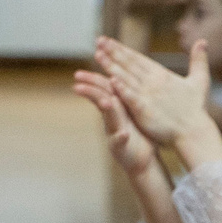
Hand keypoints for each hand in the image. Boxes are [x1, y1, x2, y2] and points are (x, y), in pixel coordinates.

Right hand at [73, 69, 160, 187]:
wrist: (143, 160)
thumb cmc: (137, 133)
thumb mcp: (129, 110)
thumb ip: (121, 95)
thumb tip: (116, 74)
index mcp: (116, 107)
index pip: (104, 88)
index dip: (95, 76)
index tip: (90, 62)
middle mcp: (112, 118)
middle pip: (100, 100)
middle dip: (90, 91)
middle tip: (78, 81)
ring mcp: (114, 132)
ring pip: (109, 119)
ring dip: (107, 109)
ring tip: (106, 102)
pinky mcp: (121, 148)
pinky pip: (120, 142)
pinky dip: (121, 137)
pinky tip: (123, 134)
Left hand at [96, 34, 217, 153]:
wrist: (195, 132)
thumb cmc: (196, 109)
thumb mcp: (200, 80)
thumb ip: (199, 60)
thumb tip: (203, 41)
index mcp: (162, 75)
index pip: (138, 58)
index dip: (121, 49)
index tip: (107, 40)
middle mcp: (154, 82)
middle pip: (130, 64)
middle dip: (113, 52)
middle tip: (98, 40)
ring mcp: (149, 96)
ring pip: (127, 77)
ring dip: (111, 66)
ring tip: (97, 55)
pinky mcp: (145, 110)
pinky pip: (131, 97)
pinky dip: (122, 88)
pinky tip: (111, 79)